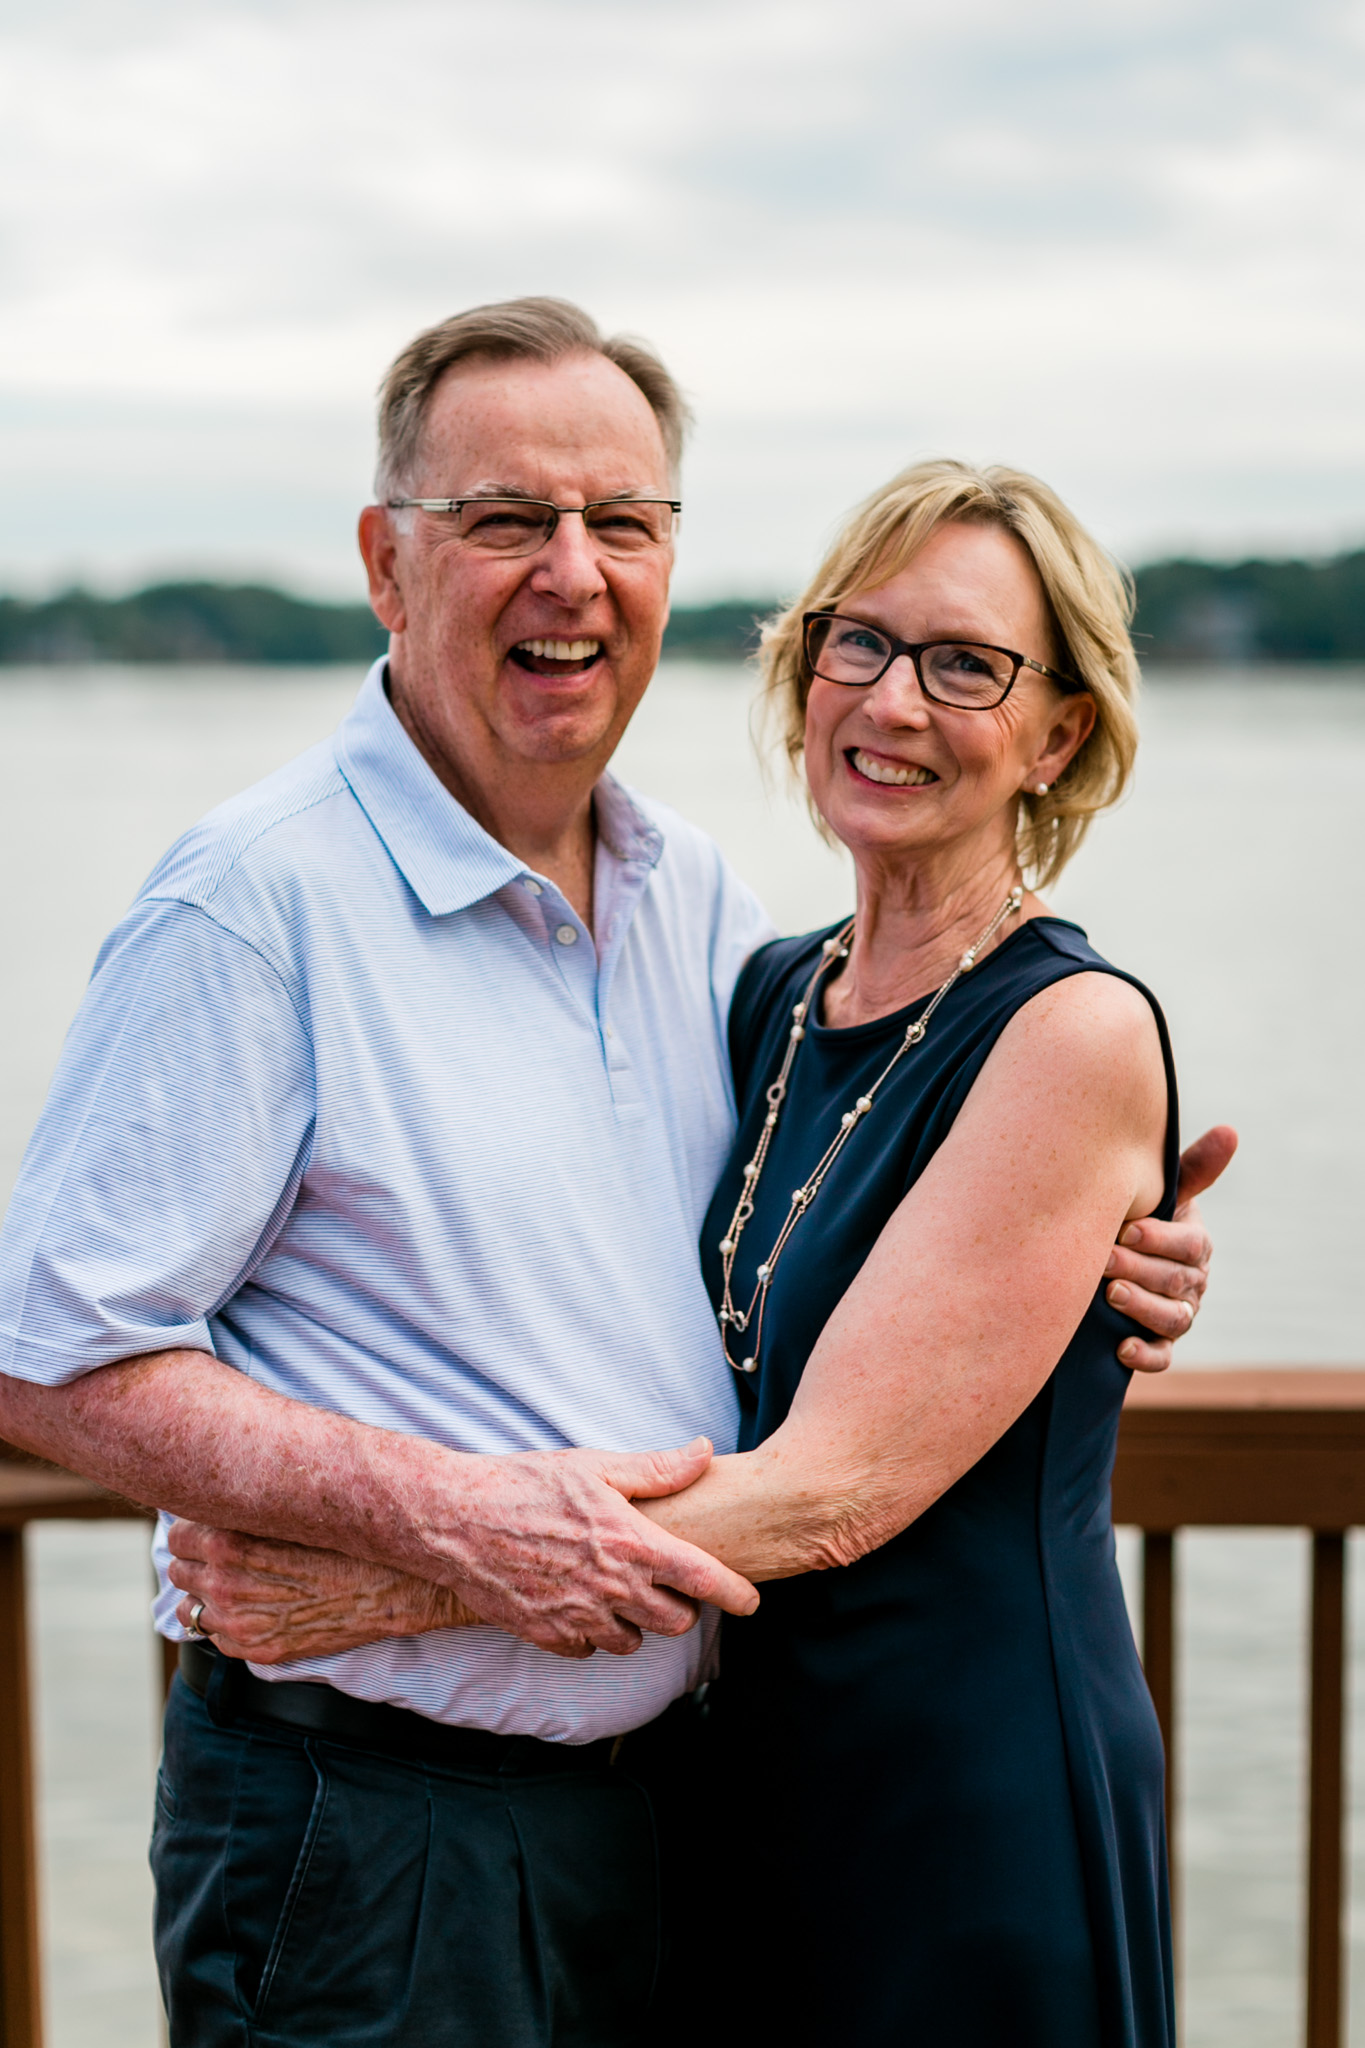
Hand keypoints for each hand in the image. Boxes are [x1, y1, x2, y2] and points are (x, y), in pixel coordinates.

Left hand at [169, 1522, 474, 1663]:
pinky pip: (216, 1638)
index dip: (195, 1530)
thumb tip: (223, 1496)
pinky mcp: (258, 1650)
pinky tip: (255, 1607)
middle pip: (179, 1570)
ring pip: (189, 1609)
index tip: (210, 1528)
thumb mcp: (294, 1512)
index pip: (178, 1534)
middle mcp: (226, 1585)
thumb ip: (250, 1509)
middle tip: (224, 1555)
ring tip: (238, 1583)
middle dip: (197, 1561)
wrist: (393, 1585)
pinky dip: (226, 1624)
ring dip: (206, 1594)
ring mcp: (240, 1623)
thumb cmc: (349, 1540)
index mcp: (230, 1543)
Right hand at [421, 1438, 759, 1658]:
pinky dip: (594, 1634)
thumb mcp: (595, 1466)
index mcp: (631, 1544)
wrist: (454, 1520)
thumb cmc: (525, 1485)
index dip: (737, 1595)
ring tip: (620, 1591)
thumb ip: (657, 1469)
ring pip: (634, 1644)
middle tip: (666, 1582)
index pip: (704, 1581)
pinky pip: (589, 1651)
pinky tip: (581, 1603)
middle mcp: (611, 1589)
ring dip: (637, 1624)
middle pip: (676, 1623)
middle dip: (681, 1607)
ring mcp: (578, 1618)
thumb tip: (704, 1453)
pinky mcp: (547, 1636)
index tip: (752, 1602)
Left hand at [1106, 1124, 1237, 1371]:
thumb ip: (1191, 1169)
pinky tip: (1121, 1348)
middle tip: (1104, 1259)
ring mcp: (1177, 1314)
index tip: (1127, 1228)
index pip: (1190, 1245)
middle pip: (1177, 1281)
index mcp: (1195, 1243)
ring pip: (1173, 1319)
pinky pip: (1161, 1357)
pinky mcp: (1157, 1343)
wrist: (1101, 1259)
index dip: (1161, 1238)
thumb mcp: (1160, 1194)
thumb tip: (1231, 1130)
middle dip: (1140, 1269)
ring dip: (1142, 1308)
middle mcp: (1192, 1282)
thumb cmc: (1137, 1218)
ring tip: (1111, 1295)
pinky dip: (1144, 1355)